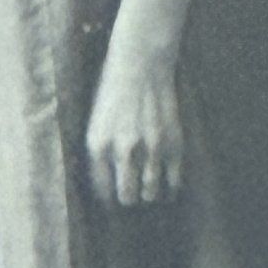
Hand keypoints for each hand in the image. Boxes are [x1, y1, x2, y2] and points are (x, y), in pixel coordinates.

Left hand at [85, 51, 183, 206]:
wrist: (141, 65)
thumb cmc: (112, 92)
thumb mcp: (94, 123)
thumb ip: (98, 153)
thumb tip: (105, 185)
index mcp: (97, 146)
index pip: (101, 191)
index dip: (107, 201)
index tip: (111, 202)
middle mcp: (123, 151)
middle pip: (127, 198)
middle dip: (128, 200)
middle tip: (130, 197)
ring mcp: (151, 148)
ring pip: (151, 193)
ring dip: (148, 195)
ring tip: (147, 192)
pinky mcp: (173, 144)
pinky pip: (173, 181)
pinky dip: (170, 190)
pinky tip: (166, 189)